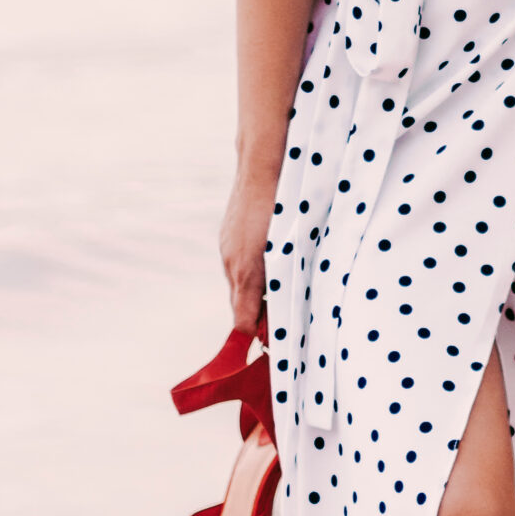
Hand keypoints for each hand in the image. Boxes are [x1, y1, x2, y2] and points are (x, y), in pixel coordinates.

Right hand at [219, 165, 279, 329]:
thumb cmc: (283, 208)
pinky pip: (237, 263)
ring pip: (241, 283)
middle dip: (261, 316)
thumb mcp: (287, 251)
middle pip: (242, 304)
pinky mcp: (227, 236)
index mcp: (246, 273)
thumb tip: (279, 318)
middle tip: (284, 325)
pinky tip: (270, 262)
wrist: (261, 167)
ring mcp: (226, 248)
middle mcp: (231, 264)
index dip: (259, 335)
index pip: (244, 321)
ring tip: (282, 291)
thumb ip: (280, 287)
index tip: (274, 347)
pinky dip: (253, 270)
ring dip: (259, 291)